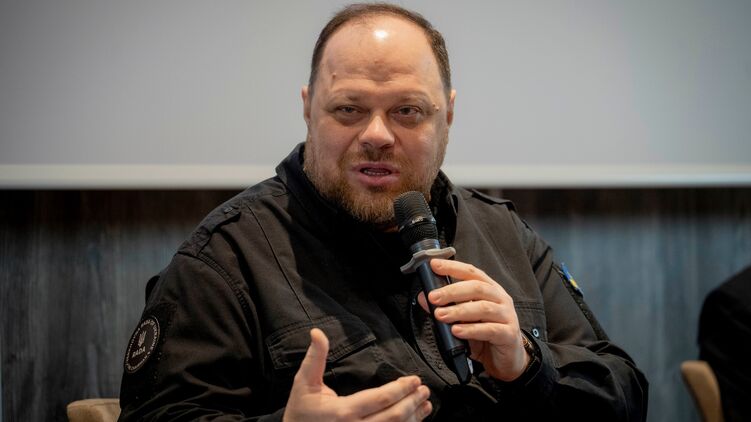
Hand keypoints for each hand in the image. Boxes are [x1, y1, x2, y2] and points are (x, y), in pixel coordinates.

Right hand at [283, 328, 432, 421]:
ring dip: (414, 417)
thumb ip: (315, 358)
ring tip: (425, 402)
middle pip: (393, 416)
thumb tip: (317, 333)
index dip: (400, 389)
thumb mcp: (304, 383)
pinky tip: (416, 419)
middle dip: (412, 401)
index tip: (414, 380)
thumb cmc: (300, 411)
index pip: (379, 400)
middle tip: (424, 389)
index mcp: (343, 412)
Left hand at [417, 259, 529, 381]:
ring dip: (459, 311)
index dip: (453, 267)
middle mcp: (500, 298)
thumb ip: (445, 307)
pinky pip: (490, 330)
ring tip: (441, 315)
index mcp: (490, 289)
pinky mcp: (509, 334)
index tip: (434, 265)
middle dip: (452, 291)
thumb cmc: (485, 335)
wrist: (507, 360)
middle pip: (477, 288)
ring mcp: (507, 316)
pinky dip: (471, 329)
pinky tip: (457, 331)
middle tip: (433, 297)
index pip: (471, 272)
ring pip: (483, 308)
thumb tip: (423, 298)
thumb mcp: (463, 320)